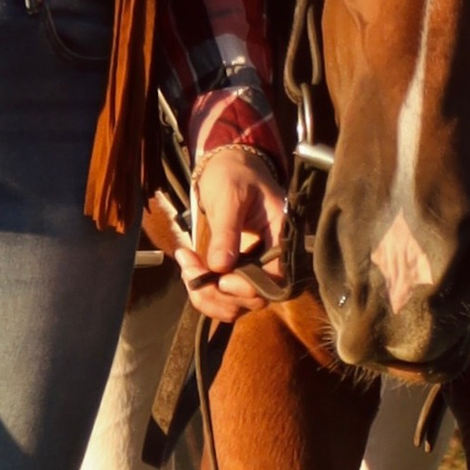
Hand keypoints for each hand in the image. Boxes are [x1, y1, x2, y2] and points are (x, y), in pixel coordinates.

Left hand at [177, 146, 288, 324]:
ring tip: (186, 266)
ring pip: (236, 304)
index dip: (249, 288)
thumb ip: (227, 232)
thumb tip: (220, 267)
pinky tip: (188, 266)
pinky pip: (223, 296)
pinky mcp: (237, 271)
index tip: (221, 278)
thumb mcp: (230, 196)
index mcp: (283, 238)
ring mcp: (255, 268)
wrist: (228, 165)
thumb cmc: (235, 174)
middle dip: (219, 292)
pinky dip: (202, 290)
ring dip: (207, 295)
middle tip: (190, 268)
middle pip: (255, 300)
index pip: (276, 280)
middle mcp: (273, 260)